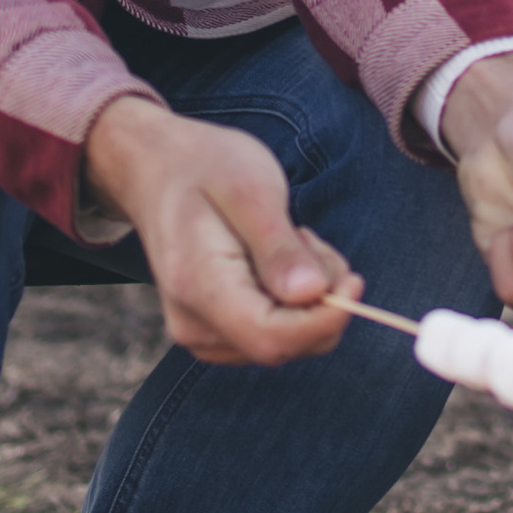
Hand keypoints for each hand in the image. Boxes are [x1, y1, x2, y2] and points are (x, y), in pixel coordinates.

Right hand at [82, 95, 354, 366]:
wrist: (157, 169)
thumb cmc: (205, 168)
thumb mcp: (251, 190)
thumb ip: (278, 247)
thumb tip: (312, 295)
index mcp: (198, 286)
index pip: (272, 338)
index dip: (325, 319)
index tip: (355, 280)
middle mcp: (194, 325)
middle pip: (284, 344)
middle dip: (320, 300)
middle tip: (306, 237)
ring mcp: (199, 334)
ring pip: (285, 342)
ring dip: (309, 298)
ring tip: (288, 240)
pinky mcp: (213, 333)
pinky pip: (273, 334)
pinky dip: (293, 302)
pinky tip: (276, 259)